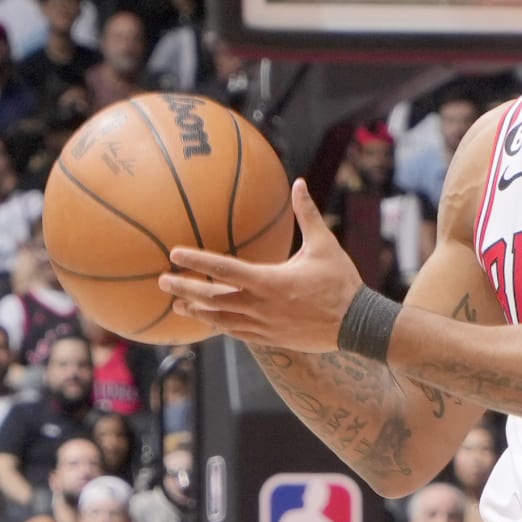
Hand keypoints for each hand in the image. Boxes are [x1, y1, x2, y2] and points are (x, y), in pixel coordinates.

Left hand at [163, 180, 357, 348]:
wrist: (357, 326)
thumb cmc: (341, 283)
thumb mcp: (325, 245)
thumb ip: (307, 214)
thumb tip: (299, 183)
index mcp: (270, 281)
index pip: (224, 269)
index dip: (197, 261)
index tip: (174, 254)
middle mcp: (261, 306)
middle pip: (213, 298)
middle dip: (185, 289)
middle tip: (163, 281)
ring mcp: (264, 326)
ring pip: (221, 320)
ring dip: (197, 311)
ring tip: (178, 304)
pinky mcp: (270, 339)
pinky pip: (237, 333)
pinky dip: (219, 326)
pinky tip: (208, 320)